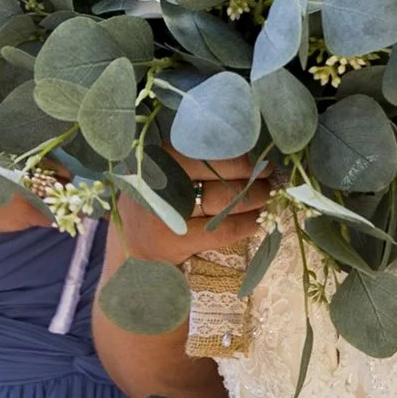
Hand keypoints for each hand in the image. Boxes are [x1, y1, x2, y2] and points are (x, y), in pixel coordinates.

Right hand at [114, 159, 276, 265]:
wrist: (130, 250)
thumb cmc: (154, 205)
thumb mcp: (160, 174)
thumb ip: (189, 159)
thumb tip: (243, 150)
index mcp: (155, 157)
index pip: (203, 147)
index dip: (236, 151)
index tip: (257, 156)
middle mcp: (158, 179)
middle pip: (217, 170)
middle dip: (250, 174)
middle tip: (266, 177)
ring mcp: (165, 211)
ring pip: (224, 199)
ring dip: (253, 197)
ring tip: (264, 196)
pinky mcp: (174, 239)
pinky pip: (223, 229)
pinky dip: (245, 224)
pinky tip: (254, 222)